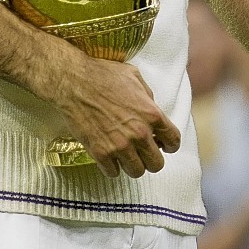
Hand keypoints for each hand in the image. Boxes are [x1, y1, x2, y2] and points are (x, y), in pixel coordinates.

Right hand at [48, 52, 180, 178]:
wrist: (74, 82)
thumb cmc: (104, 75)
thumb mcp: (135, 77)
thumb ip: (148, 97)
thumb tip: (151, 109)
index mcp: (151, 113)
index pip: (173, 140)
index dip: (170, 144)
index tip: (164, 145)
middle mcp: (139, 133)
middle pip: (157, 163)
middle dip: (153, 159)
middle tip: (145, 153)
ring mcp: (119, 145)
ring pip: (137, 171)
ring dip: (133, 164)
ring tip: (127, 155)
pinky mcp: (100, 153)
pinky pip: (113, 173)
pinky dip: (113, 167)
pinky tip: (110, 157)